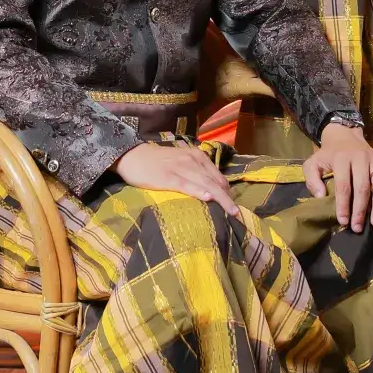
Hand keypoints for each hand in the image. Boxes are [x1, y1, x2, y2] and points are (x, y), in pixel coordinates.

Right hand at [114, 141, 240, 217]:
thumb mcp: (181, 162)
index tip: (236, 208)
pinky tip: (208, 198)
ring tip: (232, 212)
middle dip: (229, 199)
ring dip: (221, 199)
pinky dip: (198, 191)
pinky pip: (186, 184)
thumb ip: (196, 173)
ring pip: (206, 184)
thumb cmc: (157, 162)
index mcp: (197, 156)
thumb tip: (212, 191)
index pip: (219, 177)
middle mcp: (192, 160)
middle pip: (216, 182)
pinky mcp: (168, 177)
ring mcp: (180, 168)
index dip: (229, 193)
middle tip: (239, 215)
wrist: (132, 156)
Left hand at [303, 122, 372, 231]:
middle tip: (358, 228)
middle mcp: (361, 158)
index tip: (343, 221)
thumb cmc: (328, 155)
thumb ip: (312, 179)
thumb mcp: (313, 163)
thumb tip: (322, 197)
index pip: (344, 186)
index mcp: (342, 159)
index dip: (344, 205)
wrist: (344, 136)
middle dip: (361, 210)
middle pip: (363, 187)